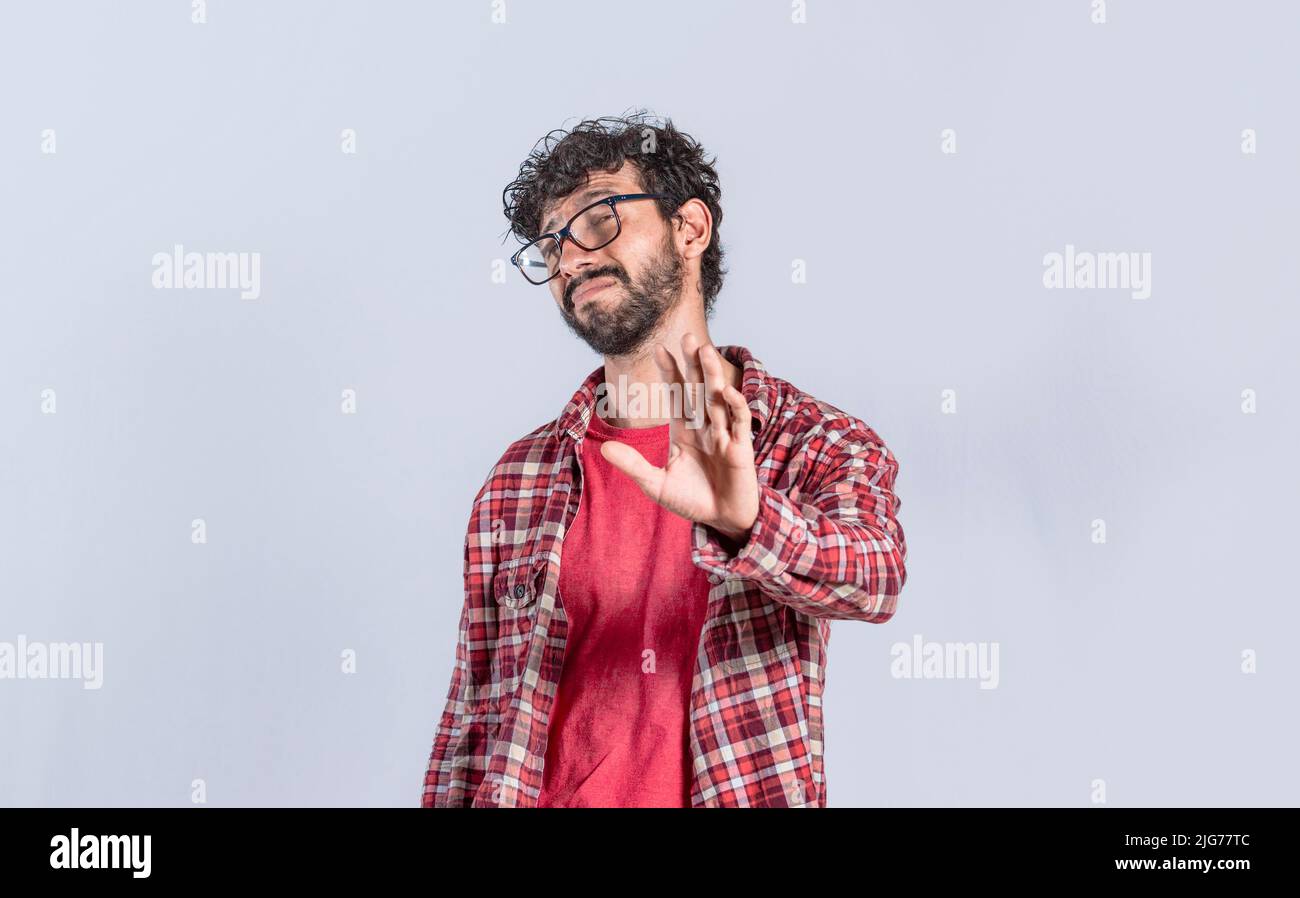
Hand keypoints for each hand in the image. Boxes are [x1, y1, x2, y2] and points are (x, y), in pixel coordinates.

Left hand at [600, 333, 759, 542]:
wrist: (722, 522)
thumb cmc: (691, 500)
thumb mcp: (655, 484)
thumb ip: (633, 465)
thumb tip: (603, 448)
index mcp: (684, 430)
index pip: (676, 394)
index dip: (670, 372)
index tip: (659, 348)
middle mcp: (704, 426)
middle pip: (698, 389)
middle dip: (693, 364)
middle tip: (688, 335)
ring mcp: (724, 435)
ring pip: (718, 399)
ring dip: (712, 376)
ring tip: (706, 351)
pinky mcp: (741, 449)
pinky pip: (739, 423)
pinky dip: (735, 407)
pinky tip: (727, 392)